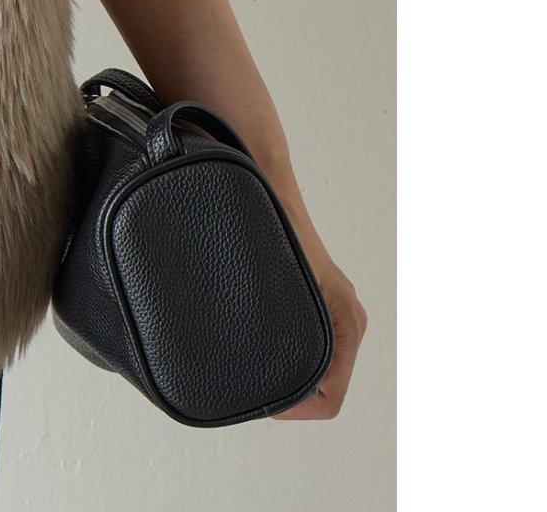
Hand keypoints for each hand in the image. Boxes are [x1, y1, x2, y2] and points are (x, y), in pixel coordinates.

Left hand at [270, 247, 368, 419]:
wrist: (276, 192)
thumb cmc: (280, 231)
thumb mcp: (285, 288)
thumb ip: (290, 331)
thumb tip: (273, 374)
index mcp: (346, 325)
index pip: (330, 398)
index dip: (296, 410)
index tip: (265, 402)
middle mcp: (347, 322)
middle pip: (326, 388)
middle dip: (291, 395)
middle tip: (254, 388)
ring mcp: (337, 312)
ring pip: (319, 367)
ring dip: (291, 374)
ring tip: (256, 368)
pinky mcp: (322, 302)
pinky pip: (313, 344)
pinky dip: (292, 354)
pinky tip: (264, 344)